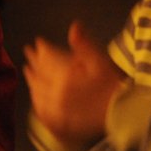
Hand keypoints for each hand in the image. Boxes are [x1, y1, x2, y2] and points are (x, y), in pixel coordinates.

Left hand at [23, 21, 123, 146]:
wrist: (123, 113)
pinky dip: (36, 101)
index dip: (42, 49)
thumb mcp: (100, 61)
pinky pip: (42, 112)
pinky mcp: (60, 123)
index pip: (47, 60)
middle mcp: (56, 94)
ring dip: (31, 80)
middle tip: (28, 52)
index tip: (38, 42)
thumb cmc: (112, 84)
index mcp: (66, 77)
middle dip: (33, 62)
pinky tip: (35, 96)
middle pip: (40, 75)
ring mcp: (56, 110)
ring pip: (37, 93)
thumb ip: (83, 44)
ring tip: (28, 71)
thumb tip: (74, 26)